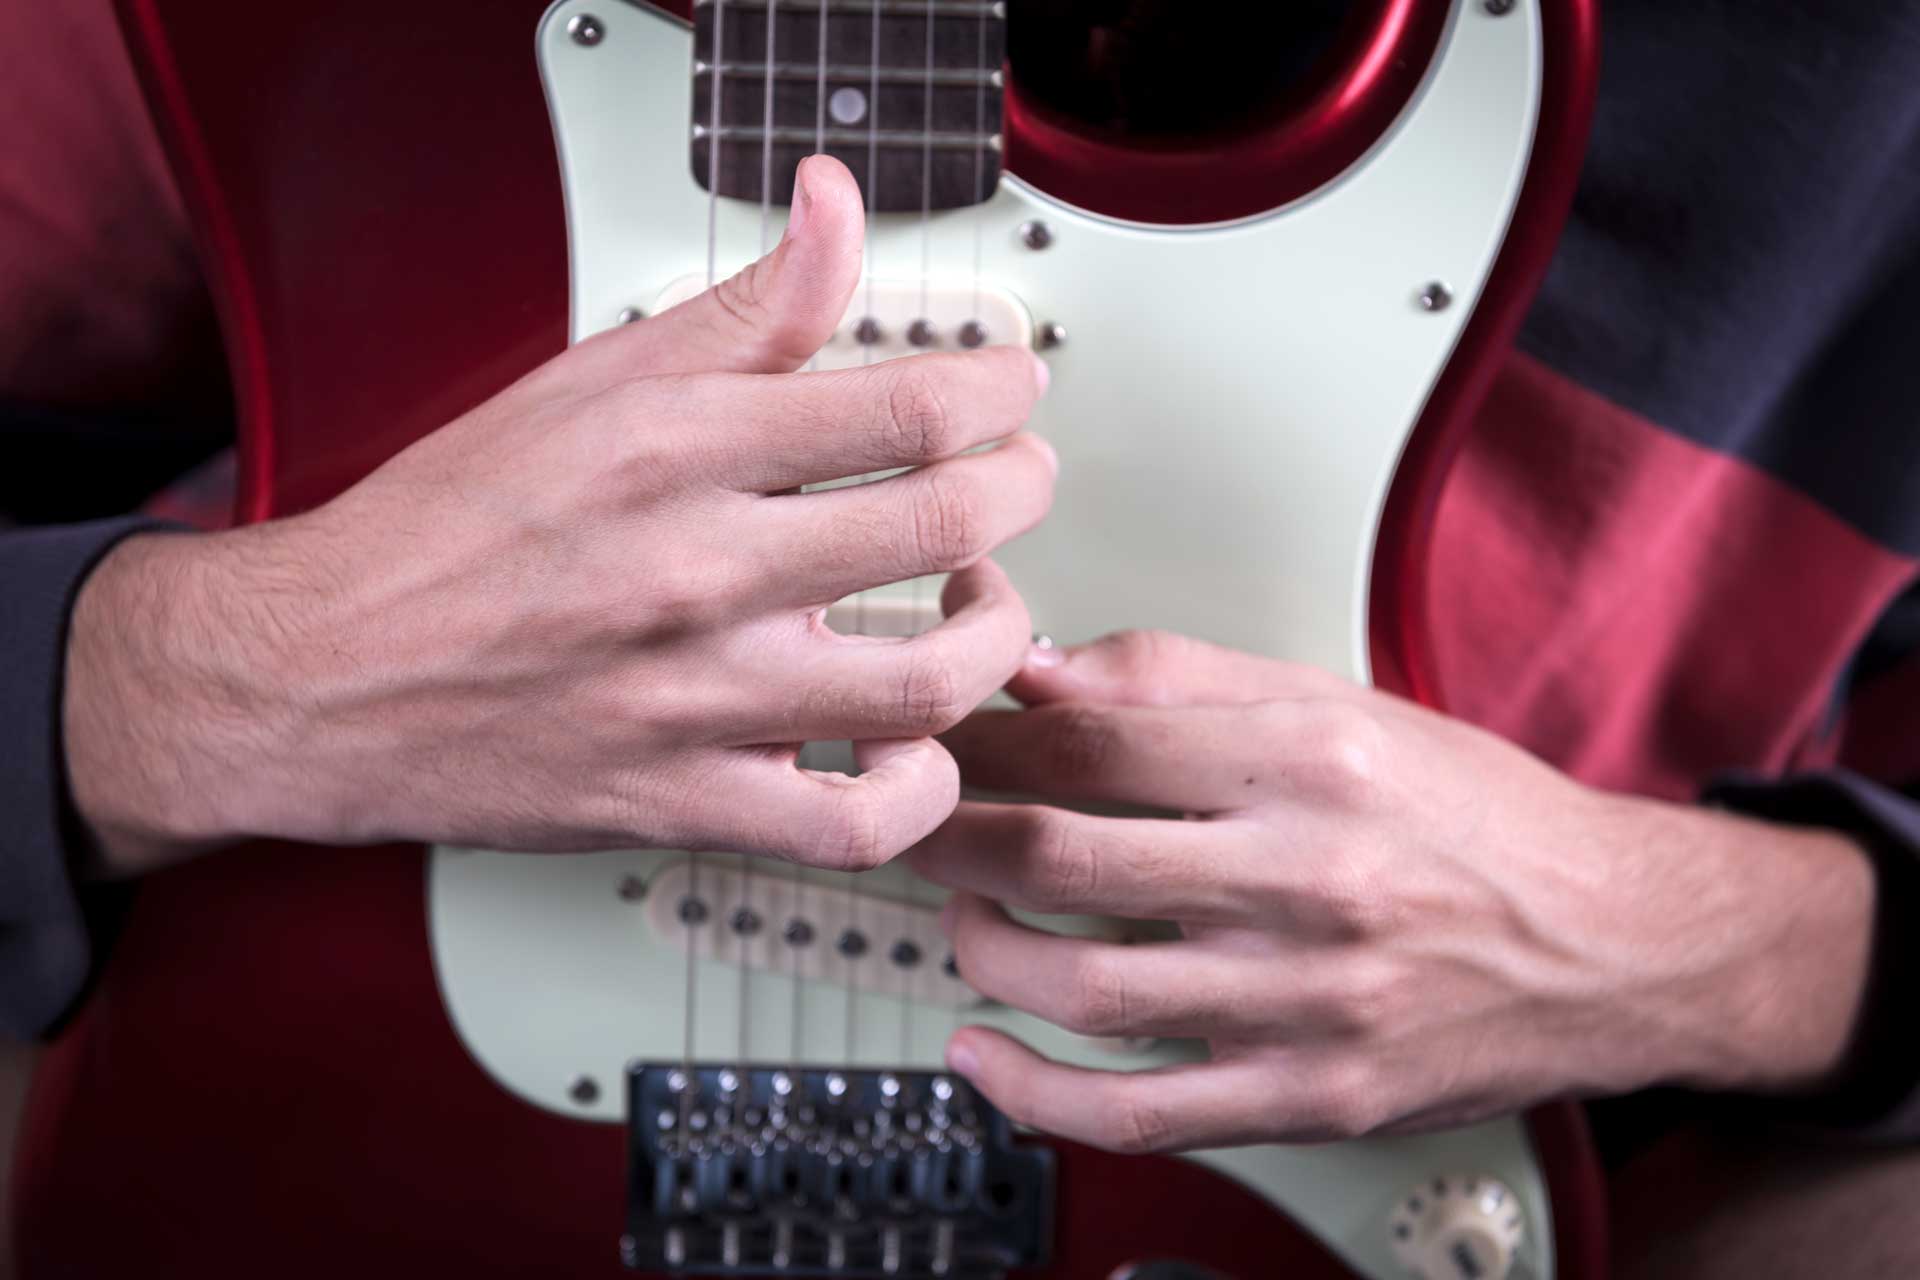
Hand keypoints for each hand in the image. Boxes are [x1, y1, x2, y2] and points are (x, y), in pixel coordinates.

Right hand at [63, 156, 1053, 875]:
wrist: (316, 674)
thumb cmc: (446, 528)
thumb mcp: (589, 382)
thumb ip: (741, 310)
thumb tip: (834, 211)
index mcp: (673, 448)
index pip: (908, 406)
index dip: (1001, 393)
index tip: (1010, 392)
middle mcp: (692, 569)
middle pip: (946, 524)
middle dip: (1021, 490)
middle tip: (1015, 479)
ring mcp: (693, 697)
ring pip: (928, 683)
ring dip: (994, 637)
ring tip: (976, 605)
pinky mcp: (682, 801)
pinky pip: (853, 825)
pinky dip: (918, 795)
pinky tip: (912, 749)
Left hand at [909, 631, 1875, 1152]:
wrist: (1613, 942)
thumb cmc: (1472, 816)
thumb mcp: (1340, 704)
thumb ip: (1180, 678)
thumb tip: (1037, 670)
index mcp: (1309, 759)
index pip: (1086, 739)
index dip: (973, 737)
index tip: (921, 736)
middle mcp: (1307, 876)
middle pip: (1057, 853)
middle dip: (942, 833)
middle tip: (902, 818)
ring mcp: (1306, 998)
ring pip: (1077, 984)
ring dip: (977, 946)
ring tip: (963, 913)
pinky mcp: (1309, 1094)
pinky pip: (1135, 1110)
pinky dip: (1032, 1093)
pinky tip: (983, 1056)